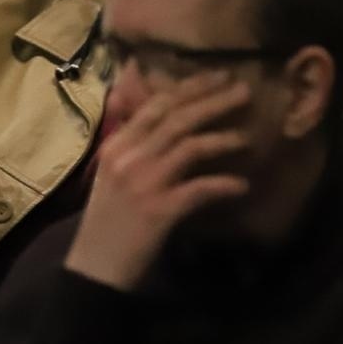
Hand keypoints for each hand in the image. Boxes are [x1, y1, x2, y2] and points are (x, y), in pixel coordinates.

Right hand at [64, 73, 251, 290]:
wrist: (95, 266)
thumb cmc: (107, 218)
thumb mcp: (113, 171)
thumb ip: (133, 138)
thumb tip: (148, 102)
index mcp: (117, 145)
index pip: (156, 105)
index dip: (190, 88)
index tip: (218, 77)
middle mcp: (129, 157)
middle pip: (177, 119)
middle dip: (213, 101)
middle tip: (244, 91)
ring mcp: (145, 183)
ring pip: (190, 147)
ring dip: (223, 140)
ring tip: (247, 139)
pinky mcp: (160, 211)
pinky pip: (199, 189)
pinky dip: (223, 185)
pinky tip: (241, 186)